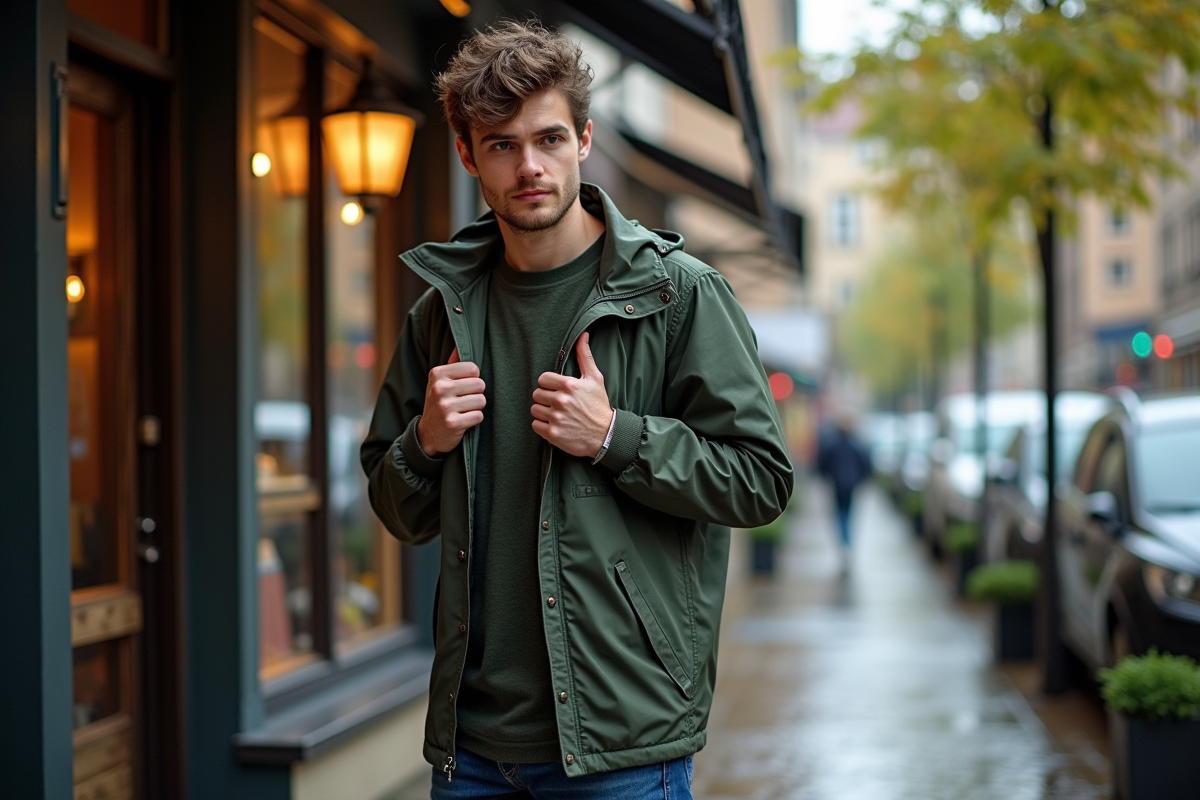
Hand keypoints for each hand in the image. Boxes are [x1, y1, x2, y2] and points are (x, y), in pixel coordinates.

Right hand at [417, 348, 485, 455]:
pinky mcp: (452, 423)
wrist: (428, 434)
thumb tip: (459, 344)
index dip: (473, 379)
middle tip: (463, 401)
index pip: (473, 368)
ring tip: (463, 410)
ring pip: (481, 401)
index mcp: (437, 374)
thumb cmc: (440, 403)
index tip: (462, 387)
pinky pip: (479, 416)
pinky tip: (463, 421)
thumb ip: (452, 364)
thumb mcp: (440, 381)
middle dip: (476, 394)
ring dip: (476, 408)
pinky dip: (474, 420)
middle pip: (480, 384)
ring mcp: (445, 406)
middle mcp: (439, 388)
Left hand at [531, 332, 612, 457]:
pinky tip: (554, 424)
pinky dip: (542, 426)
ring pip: (535, 409)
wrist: (606, 435)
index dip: (548, 384)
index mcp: (569, 385)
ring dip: (543, 412)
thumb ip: (585, 356)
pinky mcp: (552, 434)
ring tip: (556, 414)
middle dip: (545, 398)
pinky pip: (535, 425)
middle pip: (537, 394)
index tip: (556, 390)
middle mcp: (561, 400)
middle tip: (557, 403)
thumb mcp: (595, 379)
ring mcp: (556, 418)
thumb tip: (583, 335)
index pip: (542, 379)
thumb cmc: (599, 405)